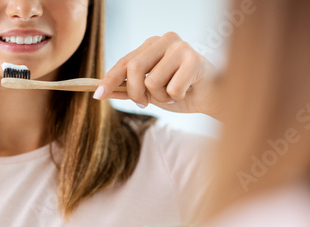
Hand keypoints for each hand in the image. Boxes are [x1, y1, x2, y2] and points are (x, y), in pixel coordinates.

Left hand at [93, 32, 218, 118]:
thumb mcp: (151, 91)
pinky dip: (176, 98)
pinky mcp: (194, 60)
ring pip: (153, 82)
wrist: (213, 96)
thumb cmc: (181, 91)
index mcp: (152, 44)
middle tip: (144, 104)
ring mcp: (180, 47)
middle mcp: (165, 40)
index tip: (97, 95)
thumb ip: (130, 89)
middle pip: (134, 69)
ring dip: (161, 98)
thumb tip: (102, 92)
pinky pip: (172, 89)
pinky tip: (187, 92)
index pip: (124, 61)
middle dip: (136, 93)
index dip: (109, 80)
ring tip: (173, 95)